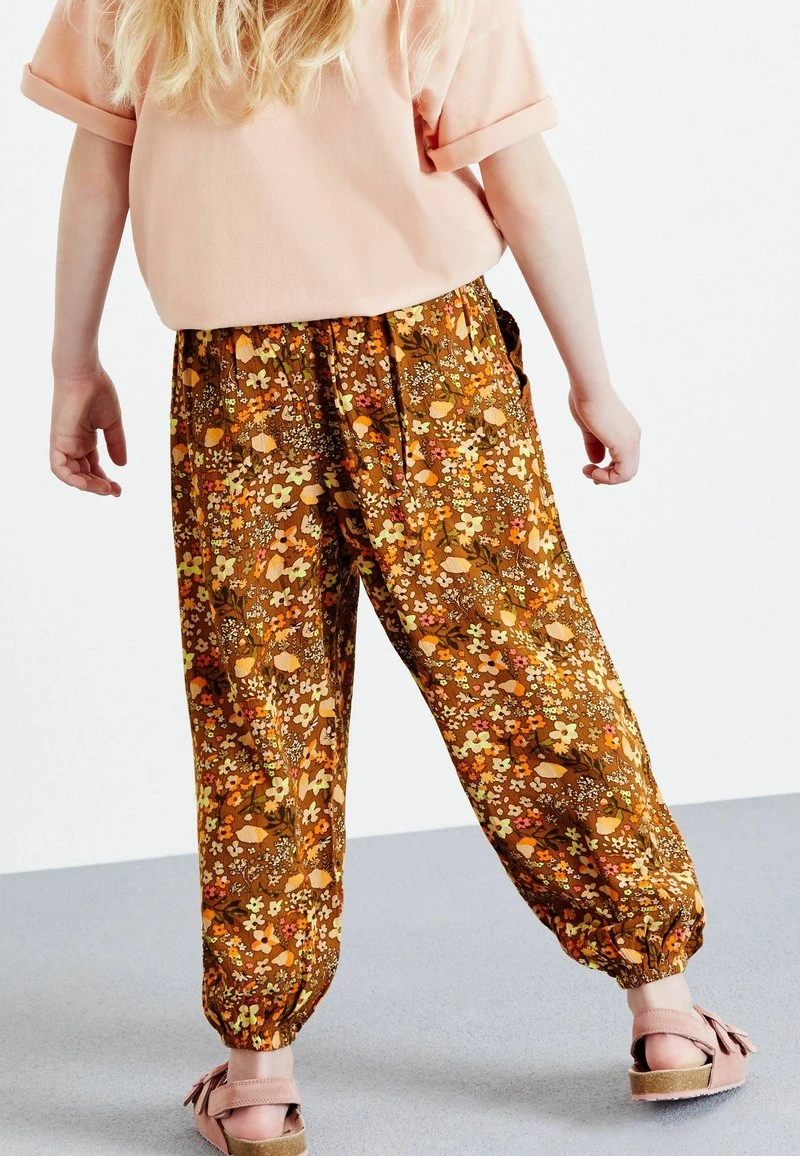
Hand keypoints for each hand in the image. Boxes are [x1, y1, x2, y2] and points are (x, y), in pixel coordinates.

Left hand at [50, 368, 126, 495]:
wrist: (85, 375)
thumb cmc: (98, 392)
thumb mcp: (111, 423)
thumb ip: (116, 444)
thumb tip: (122, 466)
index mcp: (84, 440)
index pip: (92, 468)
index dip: (104, 480)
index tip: (119, 488)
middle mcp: (73, 444)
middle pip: (83, 474)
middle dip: (99, 486)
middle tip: (115, 491)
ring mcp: (64, 443)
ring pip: (71, 475)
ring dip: (88, 486)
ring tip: (106, 489)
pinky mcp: (58, 441)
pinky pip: (59, 468)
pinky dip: (71, 479)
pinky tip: (87, 485)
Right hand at [568, 385, 640, 484]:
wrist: (588, 388)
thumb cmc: (586, 401)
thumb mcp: (589, 428)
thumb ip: (594, 445)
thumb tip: (595, 461)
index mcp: (627, 432)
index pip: (624, 460)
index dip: (608, 470)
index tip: (589, 468)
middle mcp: (633, 437)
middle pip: (628, 470)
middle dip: (607, 476)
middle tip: (589, 473)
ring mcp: (631, 441)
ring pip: (627, 474)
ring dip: (606, 479)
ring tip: (588, 472)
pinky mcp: (624, 445)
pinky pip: (623, 474)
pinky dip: (607, 478)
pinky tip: (592, 471)